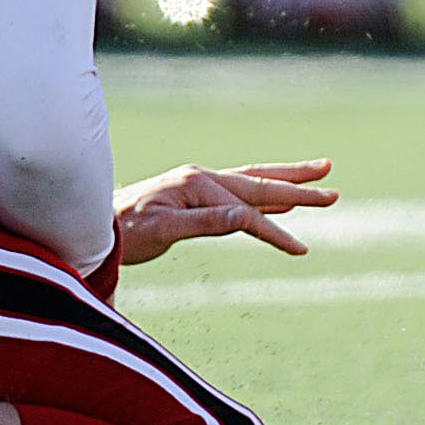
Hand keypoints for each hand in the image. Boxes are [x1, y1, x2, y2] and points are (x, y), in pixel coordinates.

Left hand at [112, 158, 336, 267]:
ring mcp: (199, 184)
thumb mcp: (160, 232)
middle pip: (259, 182)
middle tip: (334, 190)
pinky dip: (264, 193)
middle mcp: (201, 178)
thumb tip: (245, 218)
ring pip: (253, 180)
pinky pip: (239, 190)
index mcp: (196, 185)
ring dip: (287, 179)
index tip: (302, 250)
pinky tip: (278, 196)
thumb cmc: (120, 233)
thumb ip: (204, 224)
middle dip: (299, 187)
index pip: (246, 211)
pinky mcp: (195, 195)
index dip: (275, 231)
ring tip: (320, 174)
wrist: (90, 226)